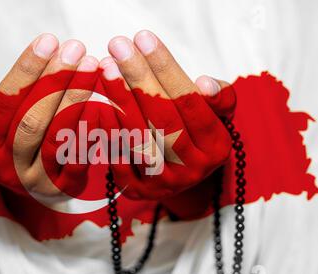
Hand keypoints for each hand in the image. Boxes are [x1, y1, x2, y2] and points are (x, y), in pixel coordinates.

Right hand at [0, 34, 99, 196]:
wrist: (29, 187)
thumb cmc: (8, 145)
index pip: (4, 104)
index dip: (26, 71)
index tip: (47, 42)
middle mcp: (7, 168)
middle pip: (32, 119)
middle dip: (55, 80)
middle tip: (75, 49)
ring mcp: (37, 181)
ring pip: (57, 135)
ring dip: (76, 97)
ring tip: (90, 66)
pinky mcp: (65, 188)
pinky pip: (79, 156)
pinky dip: (90, 127)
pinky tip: (101, 101)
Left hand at [98, 30, 235, 198]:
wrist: (181, 175)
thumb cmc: (196, 133)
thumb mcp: (218, 115)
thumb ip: (220, 97)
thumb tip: (204, 83)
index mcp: (216, 147)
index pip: (190, 101)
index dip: (166, 68)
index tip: (144, 38)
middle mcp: (192, 169)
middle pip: (162, 118)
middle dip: (138, 78)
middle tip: (117, 46)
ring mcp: (164, 183)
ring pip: (139, 137)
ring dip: (119, 100)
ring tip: (105, 67)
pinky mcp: (137, 190)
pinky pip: (118, 158)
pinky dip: (107, 130)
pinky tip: (97, 103)